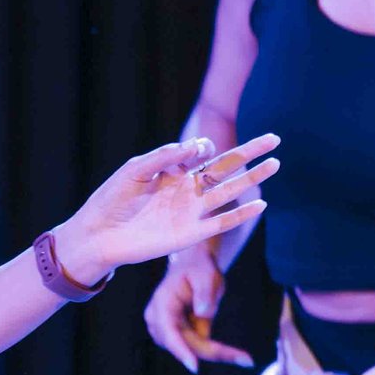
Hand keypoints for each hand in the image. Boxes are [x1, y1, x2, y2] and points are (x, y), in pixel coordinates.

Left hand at [57, 134, 278, 284]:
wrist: (98, 235)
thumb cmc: (111, 200)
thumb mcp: (134, 170)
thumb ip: (164, 157)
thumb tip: (196, 146)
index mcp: (173, 173)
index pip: (202, 154)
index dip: (204, 145)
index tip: (195, 148)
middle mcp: (187, 191)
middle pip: (226, 168)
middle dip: (250, 153)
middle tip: (275, 139)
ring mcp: (192, 212)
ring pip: (230, 192)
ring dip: (253, 178)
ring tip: (276, 163)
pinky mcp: (191, 234)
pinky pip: (222, 222)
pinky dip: (241, 214)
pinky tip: (261, 204)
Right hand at [144, 243, 252, 373]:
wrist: (193, 267)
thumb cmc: (198, 268)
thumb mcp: (206, 274)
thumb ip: (204, 292)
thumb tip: (203, 313)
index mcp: (162, 303)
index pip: (168, 330)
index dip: (180, 350)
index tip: (194, 367)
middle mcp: (159, 320)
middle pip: (185, 344)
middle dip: (214, 353)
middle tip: (246, 360)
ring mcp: (167, 331)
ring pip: (192, 350)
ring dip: (218, 354)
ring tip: (245, 358)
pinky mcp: (180, 337)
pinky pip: (198, 349)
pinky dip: (217, 351)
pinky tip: (237, 354)